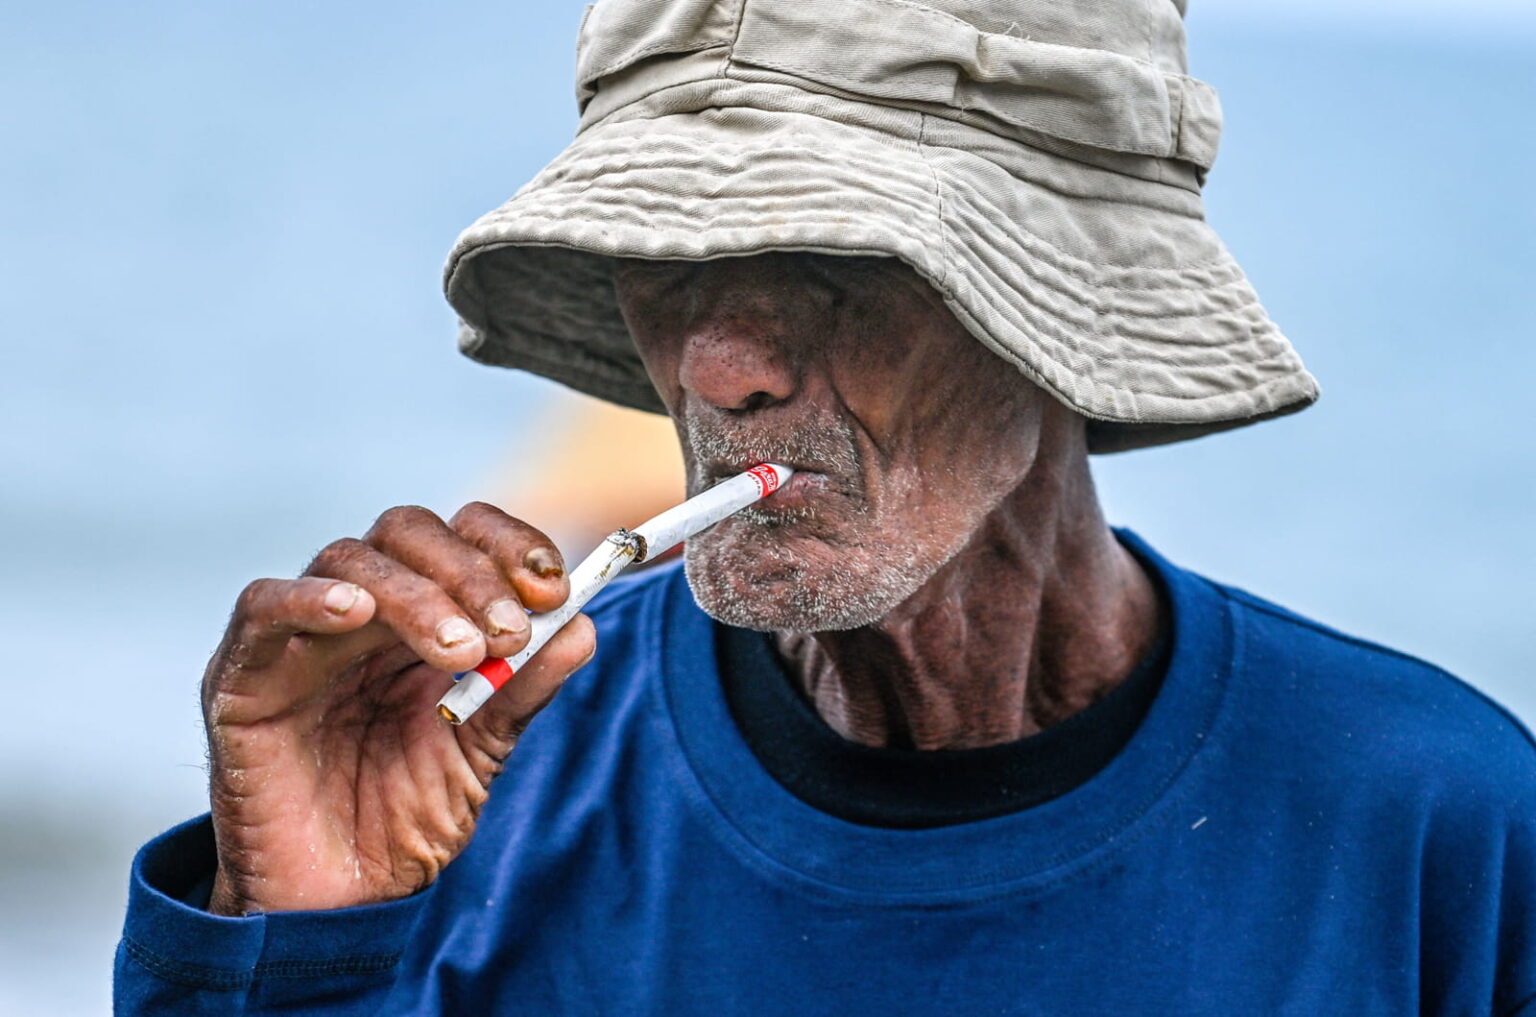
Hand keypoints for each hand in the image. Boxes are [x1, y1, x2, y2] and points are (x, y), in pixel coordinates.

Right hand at [201, 503, 593, 914]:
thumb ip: (525, 689)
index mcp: (422, 618)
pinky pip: (262, 608)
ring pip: (350, 561)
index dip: (509, 546)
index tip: (555, 586)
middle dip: (471, 572)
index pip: (462, 537)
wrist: (336, 904)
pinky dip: (307, 598)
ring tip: (462, 652)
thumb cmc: (402, 820)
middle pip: (409, 533)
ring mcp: (300, 638)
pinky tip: (353, 613)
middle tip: (509, 632)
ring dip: (417, 596)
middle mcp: (363, 614)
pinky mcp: (241, 675)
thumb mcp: (483, 752)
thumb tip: (583, 625)